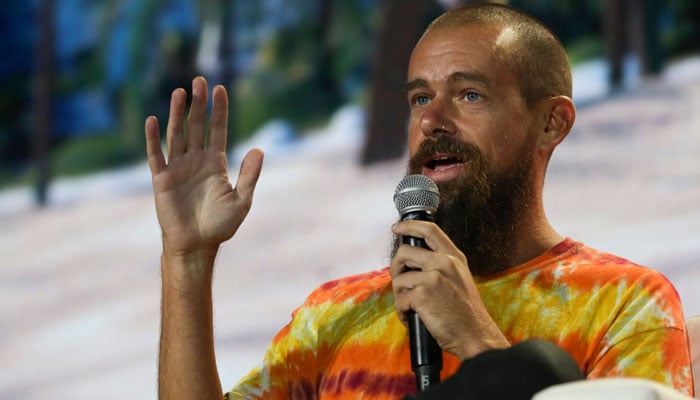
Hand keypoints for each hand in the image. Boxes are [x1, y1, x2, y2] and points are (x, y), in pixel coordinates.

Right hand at [145, 77, 262, 259]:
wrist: (197, 245)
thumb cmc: (220, 226)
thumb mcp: (242, 200)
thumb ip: (249, 175)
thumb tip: (259, 149)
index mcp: (216, 164)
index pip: (218, 130)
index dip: (219, 110)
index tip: (221, 89)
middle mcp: (196, 161)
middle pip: (197, 126)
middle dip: (199, 104)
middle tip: (200, 80)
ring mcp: (178, 168)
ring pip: (177, 134)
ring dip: (177, 114)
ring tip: (180, 92)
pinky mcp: (162, 179)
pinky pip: (156, 155)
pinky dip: (153, 138)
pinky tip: (152, 120)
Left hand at [390, 220, 509, 359]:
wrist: (475, 335)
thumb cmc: (466, 313)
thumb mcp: (461, 279)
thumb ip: (443, 265)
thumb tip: (415, 261)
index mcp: (454, 258)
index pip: (429, 230)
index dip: (409, 226)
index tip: (397, 228)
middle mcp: (444, 263)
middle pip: (404, 252)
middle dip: (396, 269)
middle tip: (401, 284)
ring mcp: (433, 277)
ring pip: (399, 279)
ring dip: (400, 296)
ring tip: (412, 308)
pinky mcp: (423, 294)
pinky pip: (400, 300)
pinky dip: (403, 313)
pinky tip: (414, 318)